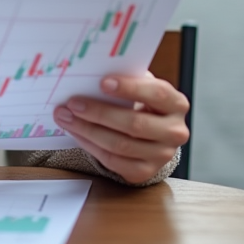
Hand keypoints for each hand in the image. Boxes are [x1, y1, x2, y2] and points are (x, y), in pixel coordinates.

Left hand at [53, 72, 188, 184]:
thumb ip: (127, 80)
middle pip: (134, 124)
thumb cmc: (144, 104)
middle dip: (99, 112)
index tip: (103, 82)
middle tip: (73, 103)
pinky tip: (76, 132)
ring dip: (87, 130)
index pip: (157, 94)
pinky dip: (90, 145)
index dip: (130, 88)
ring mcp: (161, 155)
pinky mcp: (143, 171)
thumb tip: (93, 73)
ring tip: (66, 117)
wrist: (154, 135)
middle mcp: (174, 132)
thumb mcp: (143, 88)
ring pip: (120, 144)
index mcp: (177, 104)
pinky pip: (112, 160)